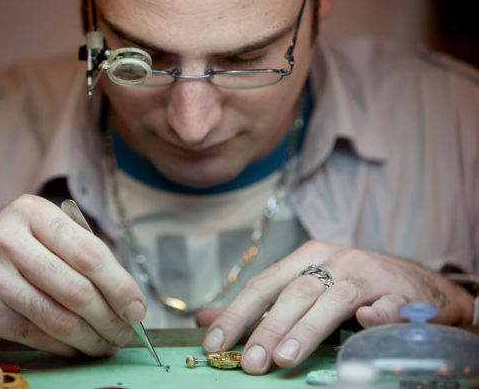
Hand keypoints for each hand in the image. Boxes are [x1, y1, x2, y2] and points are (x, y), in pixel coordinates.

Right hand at [0, 194, 145, 356]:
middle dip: (111, 317)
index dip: (121, 286)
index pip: (91, 253)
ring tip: (108, 344)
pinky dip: (65, 346)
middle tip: (127, 333)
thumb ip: (79, 252)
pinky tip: (78, 347)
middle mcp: (9, 240)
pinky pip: (37, 335)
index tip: (138, 308)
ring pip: (59, 317)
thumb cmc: (3, 250)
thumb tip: (127, 295)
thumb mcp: (37, 231)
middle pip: (78, 288)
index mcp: (32, 213)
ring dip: (91, 337)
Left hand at [201, 240, 473, 374]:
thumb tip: (205, 319)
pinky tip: (365, 324)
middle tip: (249, 362)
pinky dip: (377, 313)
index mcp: (306, 257)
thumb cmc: (351, 288)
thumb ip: (258, 306)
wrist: (416, 283)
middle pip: (294, 292)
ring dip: (308, 328)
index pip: (263, 284)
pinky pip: (388, 304)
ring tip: (285, 359)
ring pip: (333, 299)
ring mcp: (368, 274)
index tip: (214, 344)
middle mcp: (334, 261)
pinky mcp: (401, 292)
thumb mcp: (303, 288)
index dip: (237, 314)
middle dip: (268, 328)